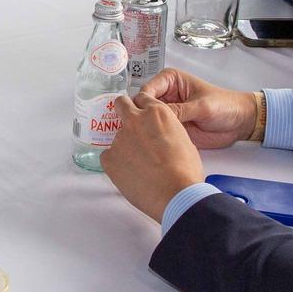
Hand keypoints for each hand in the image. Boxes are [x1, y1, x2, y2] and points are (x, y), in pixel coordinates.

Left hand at [102, 90, 208, 221]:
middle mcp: (135, 120)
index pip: (142, 98)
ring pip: (117, 137)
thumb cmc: (184, 170)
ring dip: (125, 146)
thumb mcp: (183, 139)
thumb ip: (166, 129)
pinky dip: (116, 163)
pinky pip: (108, 156)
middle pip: (121, 104)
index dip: (142, 107)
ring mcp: (119, 138)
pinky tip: (129, 174)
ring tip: (139, 165)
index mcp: (156, 113)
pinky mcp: (108, 157)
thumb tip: (160, 135)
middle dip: (123, 110)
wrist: (174, 193)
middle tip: (130, 126)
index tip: (142, 114)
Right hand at [136, 69, 261, 148]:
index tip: (141, 116)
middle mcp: (165, 95)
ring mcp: (168, 112)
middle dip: (141, 116)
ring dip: (146, 128)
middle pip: (144, 105)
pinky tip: (151, 144)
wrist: (239, 123)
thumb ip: (179, 110)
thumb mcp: (201, 106)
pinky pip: (157, 131)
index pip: (147, 90)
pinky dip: (154, 137)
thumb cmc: (224, 105)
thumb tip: (156, 116)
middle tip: (137, 130)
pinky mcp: (171, 126)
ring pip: (148, 119)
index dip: (142, 102)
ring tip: (143, 139)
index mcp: (170, 80)